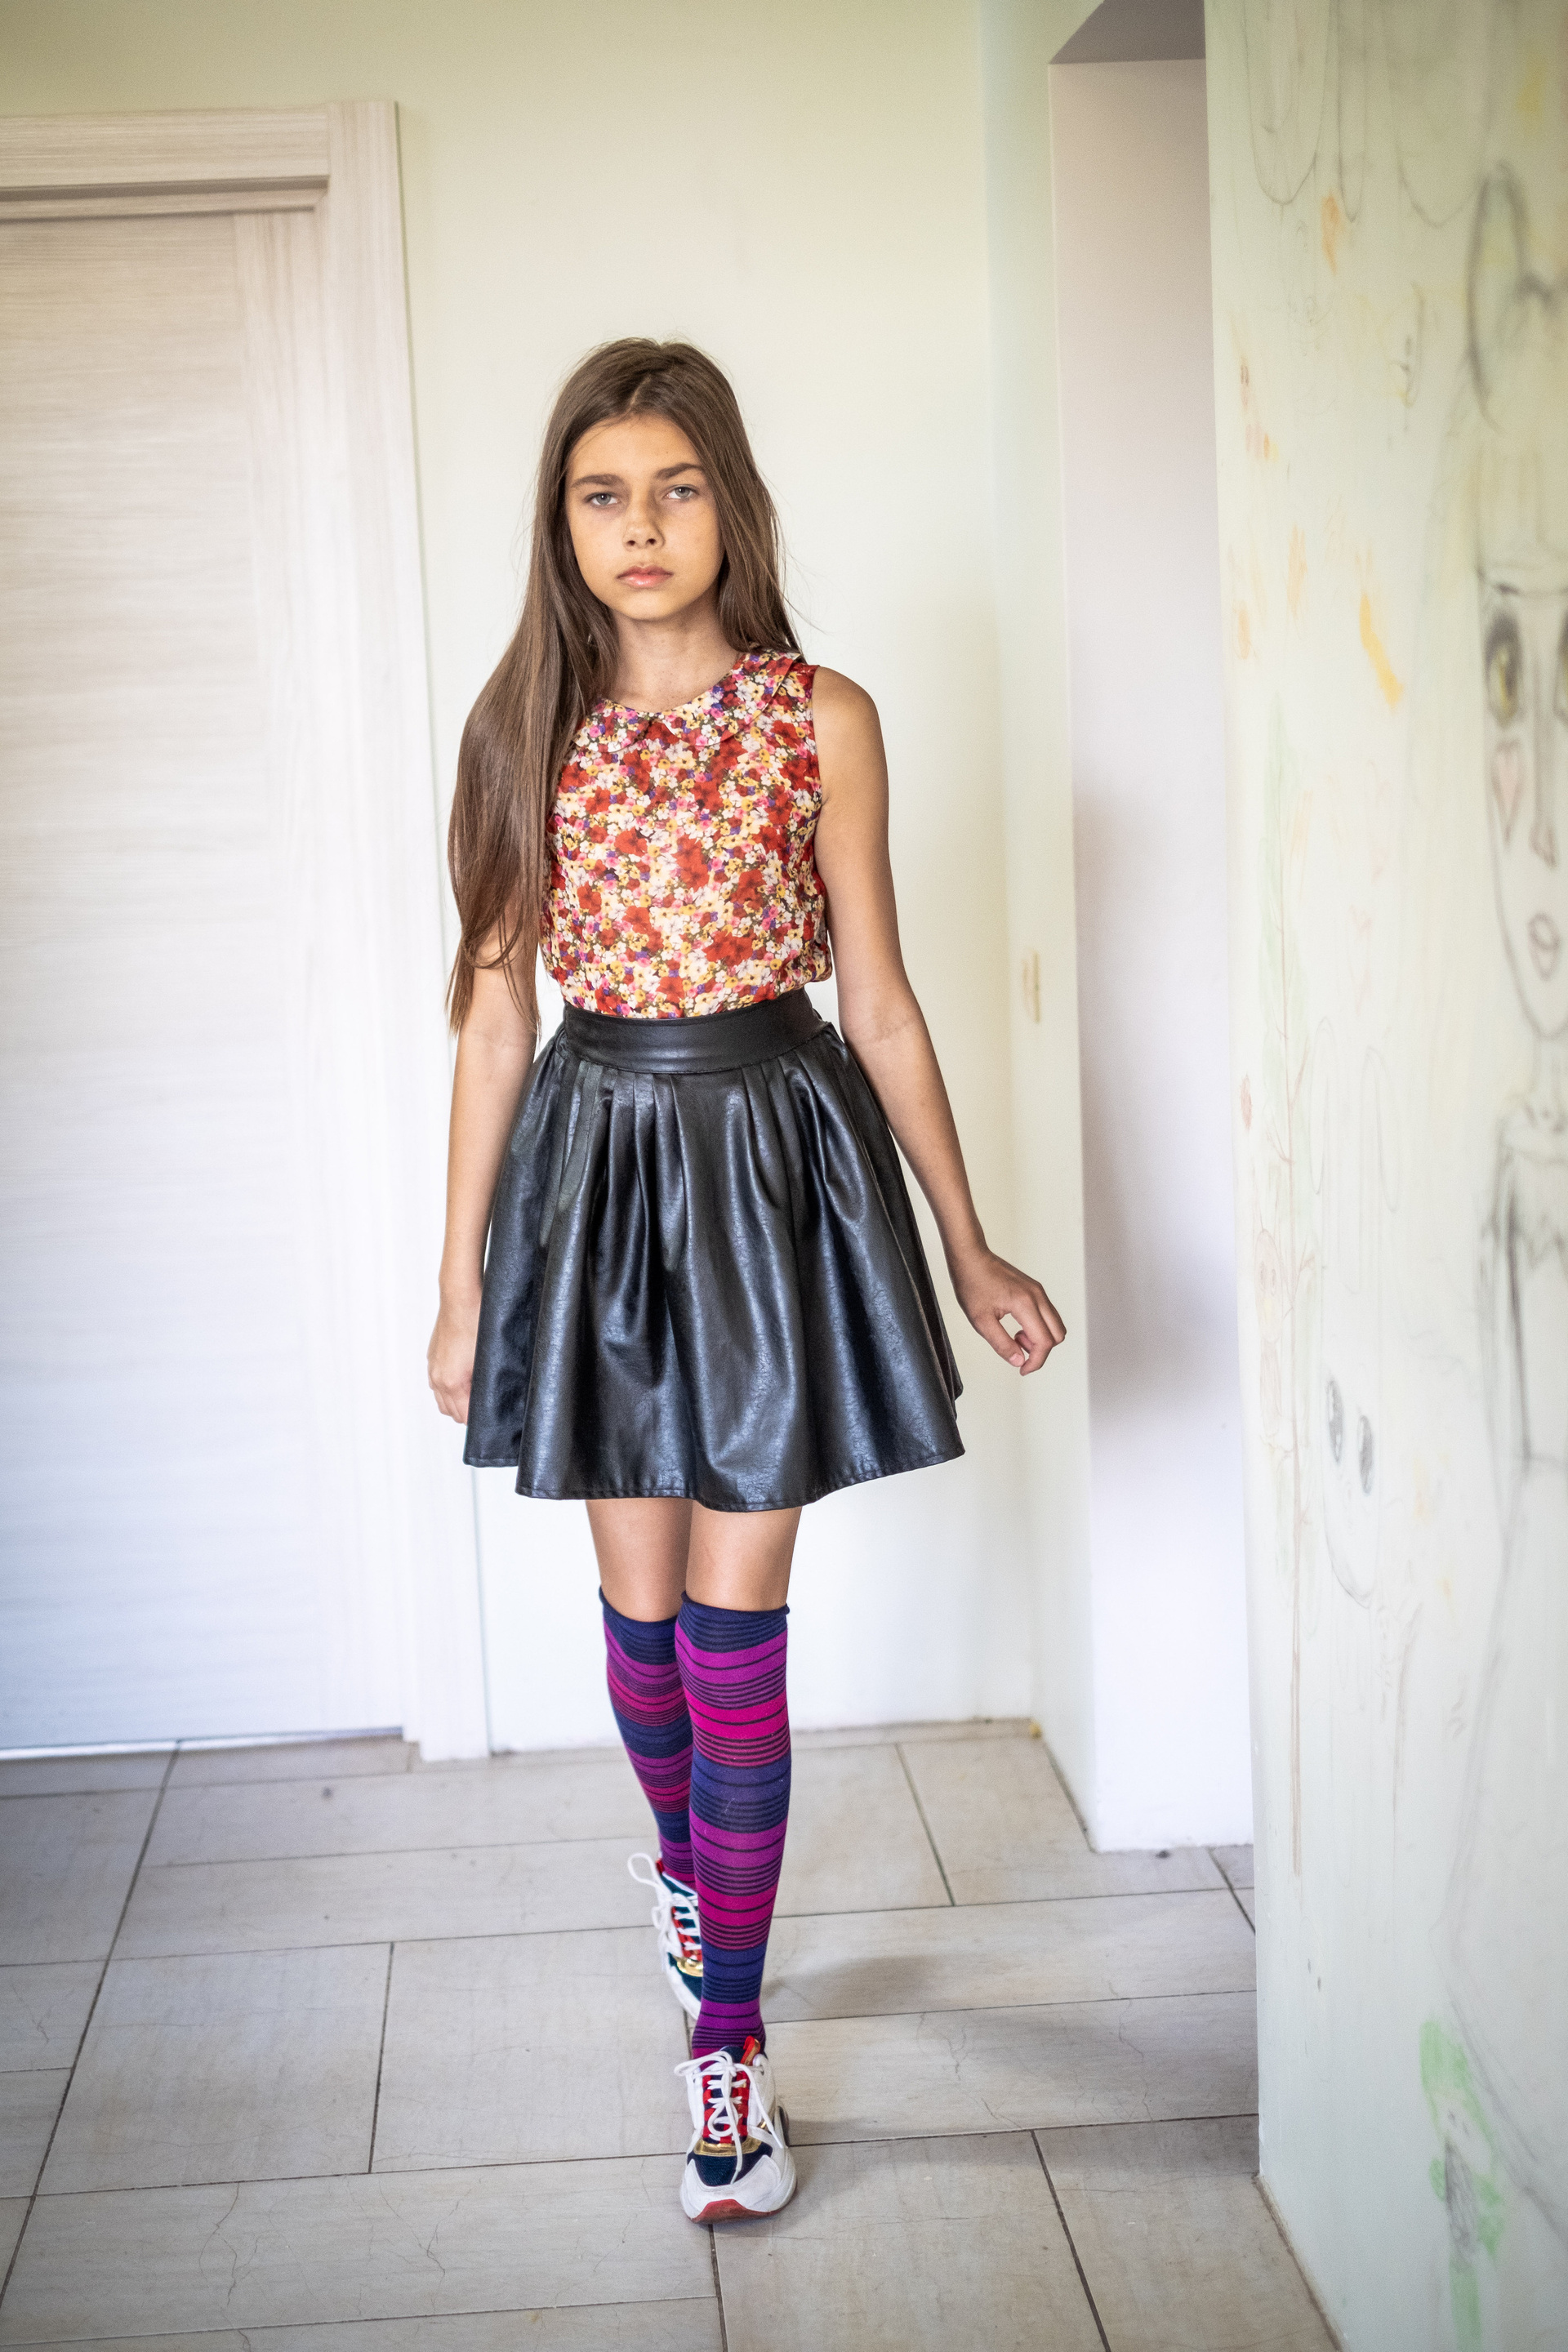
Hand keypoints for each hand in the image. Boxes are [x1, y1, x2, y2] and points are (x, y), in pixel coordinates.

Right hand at [428, 1291, 481, 1422]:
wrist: (461, 1298)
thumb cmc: (479, 1323)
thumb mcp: (488, 1360)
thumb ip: (485, 1385)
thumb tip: (490, 1400)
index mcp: (451, 1382)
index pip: (464, 1417)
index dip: (479, 1417)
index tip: (492, 1413)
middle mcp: (437, 1378)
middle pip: (451, 1412)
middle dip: (467, 1411)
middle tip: (487, 1402)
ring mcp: (432, 1367)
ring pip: (442, 1399)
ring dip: (456, 1401)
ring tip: (475, 1391)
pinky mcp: (432, 1357)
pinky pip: (437, 1383)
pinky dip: (448, 1387)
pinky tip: (464, 1377)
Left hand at [950, 1247, 1065, 1373]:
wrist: (971, 1257)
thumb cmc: (972, 1284)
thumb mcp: (980, 1321)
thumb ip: (1001, 1344)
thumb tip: (1019, 1361)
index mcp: (1025, 1304)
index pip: (1044, 1342)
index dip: (1036, 1362)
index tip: (1022, 1369)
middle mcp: (1038, 1296)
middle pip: (1058, 1335)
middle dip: (1041, 1351)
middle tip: (1017, 1350)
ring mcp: (1038, 1291)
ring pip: (1055, 1325)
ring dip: (1040, 1338)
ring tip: (1015, 1337)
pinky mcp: (1035, 1289)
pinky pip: (1047, 1315)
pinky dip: (1038, 1327)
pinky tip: (1018, 1326)